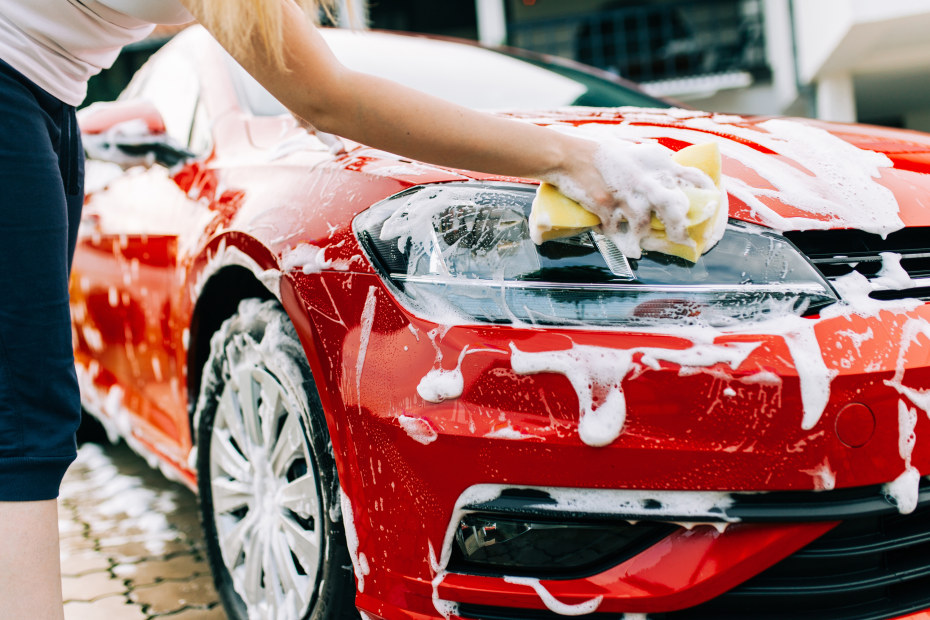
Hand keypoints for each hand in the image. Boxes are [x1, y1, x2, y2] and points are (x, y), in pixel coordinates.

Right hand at [541, 134, 714, 256]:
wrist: (568, 156)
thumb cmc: (598, 151)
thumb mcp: (632, 149)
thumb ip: (650, 161)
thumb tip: (666, 170)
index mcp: (655, 162)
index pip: (692, 177)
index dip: (705, 193)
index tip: (710, 206)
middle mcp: (645, 179)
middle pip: (674, 208)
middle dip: (679, 228)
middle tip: (681, 239)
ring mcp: (626, 195)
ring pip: (645, 225)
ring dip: (646, 240)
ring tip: (644, 248)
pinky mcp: (607, 207)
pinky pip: (618, 232)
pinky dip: (622, 242)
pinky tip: (625, 248)